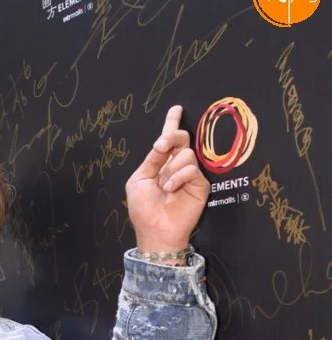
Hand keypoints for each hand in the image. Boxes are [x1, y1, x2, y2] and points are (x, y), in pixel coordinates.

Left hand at [126, 104, 208, 254]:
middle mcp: (176, 166)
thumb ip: (152, 160)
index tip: (176, 109)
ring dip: (171, 170)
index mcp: (160, 164)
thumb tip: (162, 142)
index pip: (168, 140)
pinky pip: (192, 169)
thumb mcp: (139, 180)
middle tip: (162, 148)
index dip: (172, 123)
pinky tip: (171, 190)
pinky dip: (178, 178)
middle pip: (182, 139)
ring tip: (165, 188)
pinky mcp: (200, 184)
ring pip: (186, 154)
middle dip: (172, 137)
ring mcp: (189, 175)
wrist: (155, 230)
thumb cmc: (143, 209)